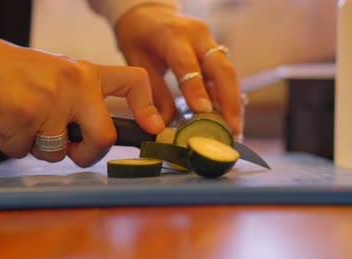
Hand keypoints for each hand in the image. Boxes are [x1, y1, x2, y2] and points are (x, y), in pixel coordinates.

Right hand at [0, 35, 163, 166]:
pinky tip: (4, 121)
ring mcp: (50, 101)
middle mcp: (74, 85)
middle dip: (89, 155)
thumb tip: (97, 135)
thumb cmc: (18, 72)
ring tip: (24, 122)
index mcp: (86, 74)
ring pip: (57, 152)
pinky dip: (12, 144)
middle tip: (75, 153)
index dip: (148, 106)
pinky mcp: (23, 116)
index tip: (152, 127)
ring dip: (38, 147)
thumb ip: (81, 99)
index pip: (133, 80)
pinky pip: (23, 152)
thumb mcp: (59, 74)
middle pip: (105, 137)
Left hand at [116, 5, 243, 140]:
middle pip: (221, 68)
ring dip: (233, 103)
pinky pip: (225, 75)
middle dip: (229, 101)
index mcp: (171, 35)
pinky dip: (228, 97)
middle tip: (231, 131)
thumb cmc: (139, 36)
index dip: (197, 89)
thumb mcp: (137, 61)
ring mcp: (210, 41)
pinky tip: (228, 119)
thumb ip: (153, 91)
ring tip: (234, 131)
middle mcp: (197, 35)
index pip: (187, 64)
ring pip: (229, 73)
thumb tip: (164, 124)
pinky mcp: (215, 50)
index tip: (204, 111)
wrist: (149, 14)